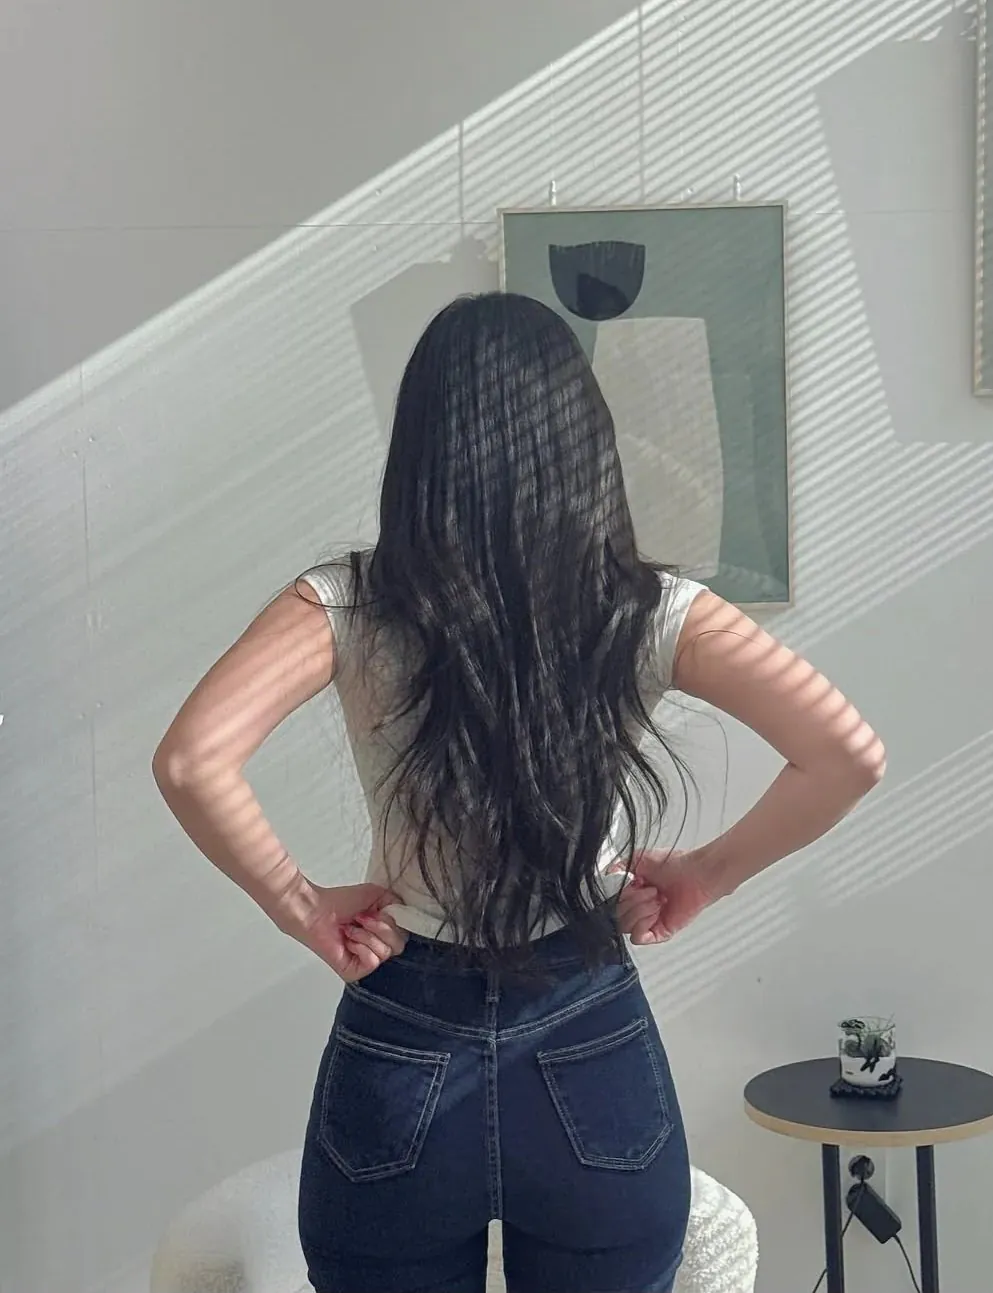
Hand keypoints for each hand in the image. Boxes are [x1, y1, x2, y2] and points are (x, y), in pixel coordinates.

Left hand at [289, 882, 407, 981]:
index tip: (380, 910)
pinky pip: (372, 962)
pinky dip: (361, 947)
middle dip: (382, 927)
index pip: (406, 935)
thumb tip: (406, 917)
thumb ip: (397, 904)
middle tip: (362, 918)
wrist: (316, 909)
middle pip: (400, 946)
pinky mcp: (355, 972)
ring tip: (351, 928)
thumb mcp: (378, 894)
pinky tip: (348, 941)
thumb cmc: (341, 901)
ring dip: (367, 935)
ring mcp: (366, 962)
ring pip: (385, 953)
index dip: (396, 922)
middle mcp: (378, 948)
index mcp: (385, 932)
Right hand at [614, 849, 715, 945]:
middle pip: (616, 916)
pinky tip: (654, 912)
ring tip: (656, 898)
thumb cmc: (675, 864)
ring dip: (638, 911)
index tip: (628, 885)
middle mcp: (639, 908)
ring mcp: (649, 921)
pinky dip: (642, 924)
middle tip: (649, 889)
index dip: (615, 896)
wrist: (696, 872)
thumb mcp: (639, 858)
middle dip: (631, 901)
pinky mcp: (660, 932)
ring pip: (625, 927)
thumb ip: (618, 866)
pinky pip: (638, 938)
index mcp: (632, 892)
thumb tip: (604, 875)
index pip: (610, 903)